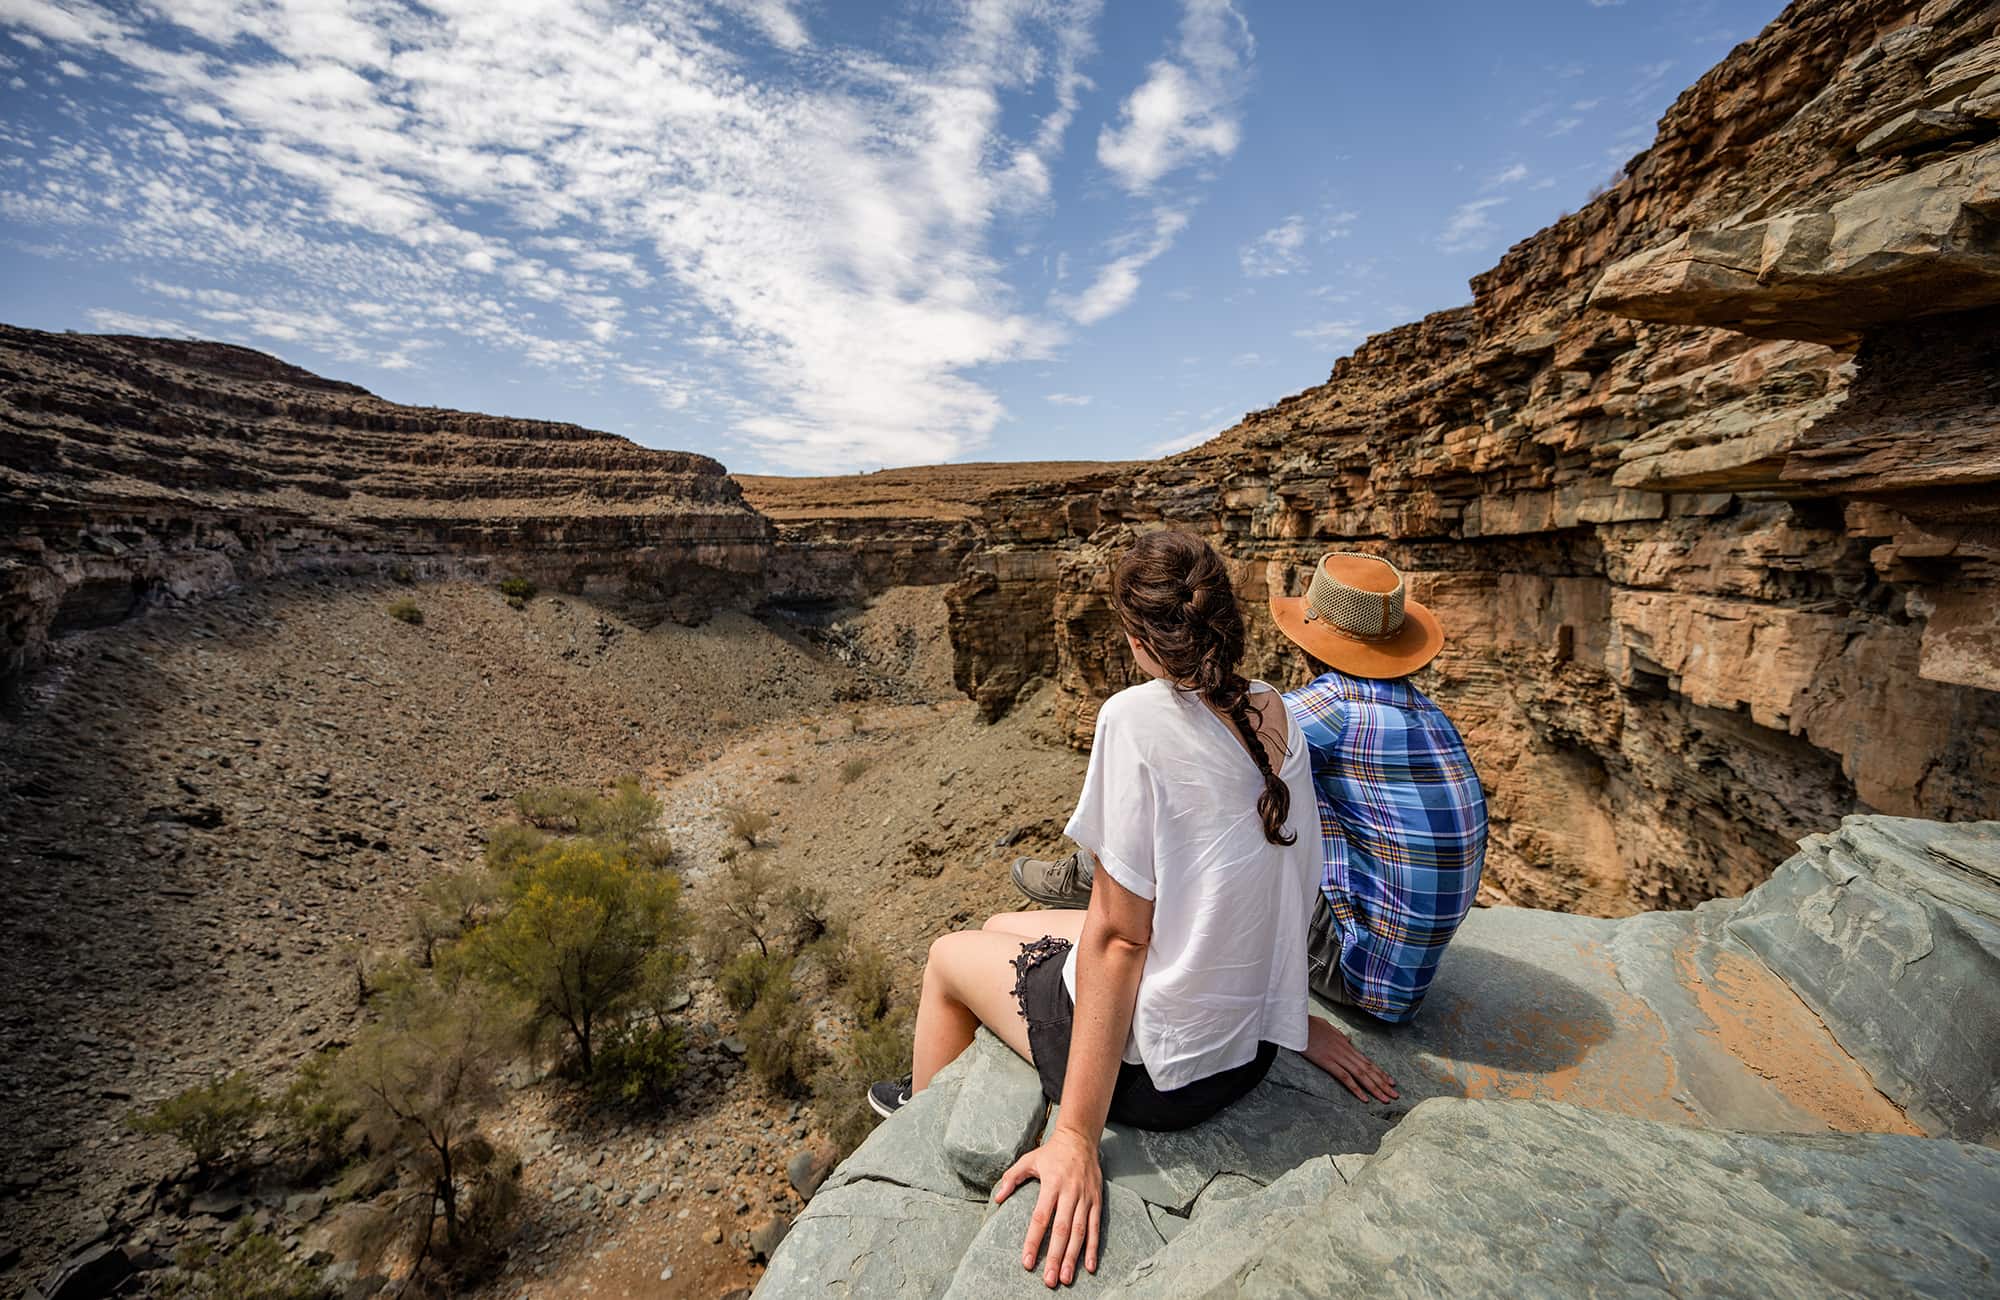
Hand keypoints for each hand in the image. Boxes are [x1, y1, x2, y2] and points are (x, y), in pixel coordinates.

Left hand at [992, 1126, 1102, 1287]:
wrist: (1081, 1138)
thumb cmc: (1051, 1153)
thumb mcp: (1028, 1160)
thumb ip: (1012, 1178)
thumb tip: (998, 1198)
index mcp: (1051, 1184)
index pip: (1041, 1217)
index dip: (1033, 1240)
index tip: (1027, 1261)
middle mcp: (1070, 1193)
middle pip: (1062, 1230)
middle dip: (1055, 1256)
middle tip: (1049, 1280)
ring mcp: (1085, 1198)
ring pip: (1079, 1232)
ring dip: (1073, 1257)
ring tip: (1066, 1278)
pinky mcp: (1097, 1201)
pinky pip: (1095, 1227)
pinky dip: (1093, 1248)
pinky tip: (1089, 1266)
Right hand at [1306, 1015, 1398, 1101]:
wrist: (1298, 1023)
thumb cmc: (1310, 1025)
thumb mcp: (1329, 1028)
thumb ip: (1340, 1036)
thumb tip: (1348, 1039)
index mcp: (1346, 1045)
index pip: (1368, 1062)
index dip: (1381, 1073)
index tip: (1391, 1082)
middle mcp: (1346, 1051)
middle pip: (1368, 1070)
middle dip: (1383, 1083)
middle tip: (1395, 1095)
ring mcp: (1338, 1057)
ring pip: (1361, 1075)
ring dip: (1375, 1088)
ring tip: (1386, 1099)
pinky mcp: (1327, 1062)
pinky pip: (1345, 1077)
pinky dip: (1356, 1088)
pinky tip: (1364, 1098)